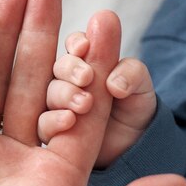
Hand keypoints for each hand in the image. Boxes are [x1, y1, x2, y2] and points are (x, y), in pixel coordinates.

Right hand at [39, 31, 156, 166]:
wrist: (133, 142)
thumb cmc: (132, 106)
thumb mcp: (141, 87)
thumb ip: (131, 74)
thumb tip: (114, 81)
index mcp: (86, 61)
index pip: (76, 45)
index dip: (77, 43)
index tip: (85, 47)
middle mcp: (67, 80)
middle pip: (59, 67)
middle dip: (70, 69)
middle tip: (87, 77)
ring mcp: (56, 104)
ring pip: (50, 94)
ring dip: (64, 95)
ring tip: (85, 104)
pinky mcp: (52, 130)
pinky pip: (44, 123)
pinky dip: (54, 121)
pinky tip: (69, 121)